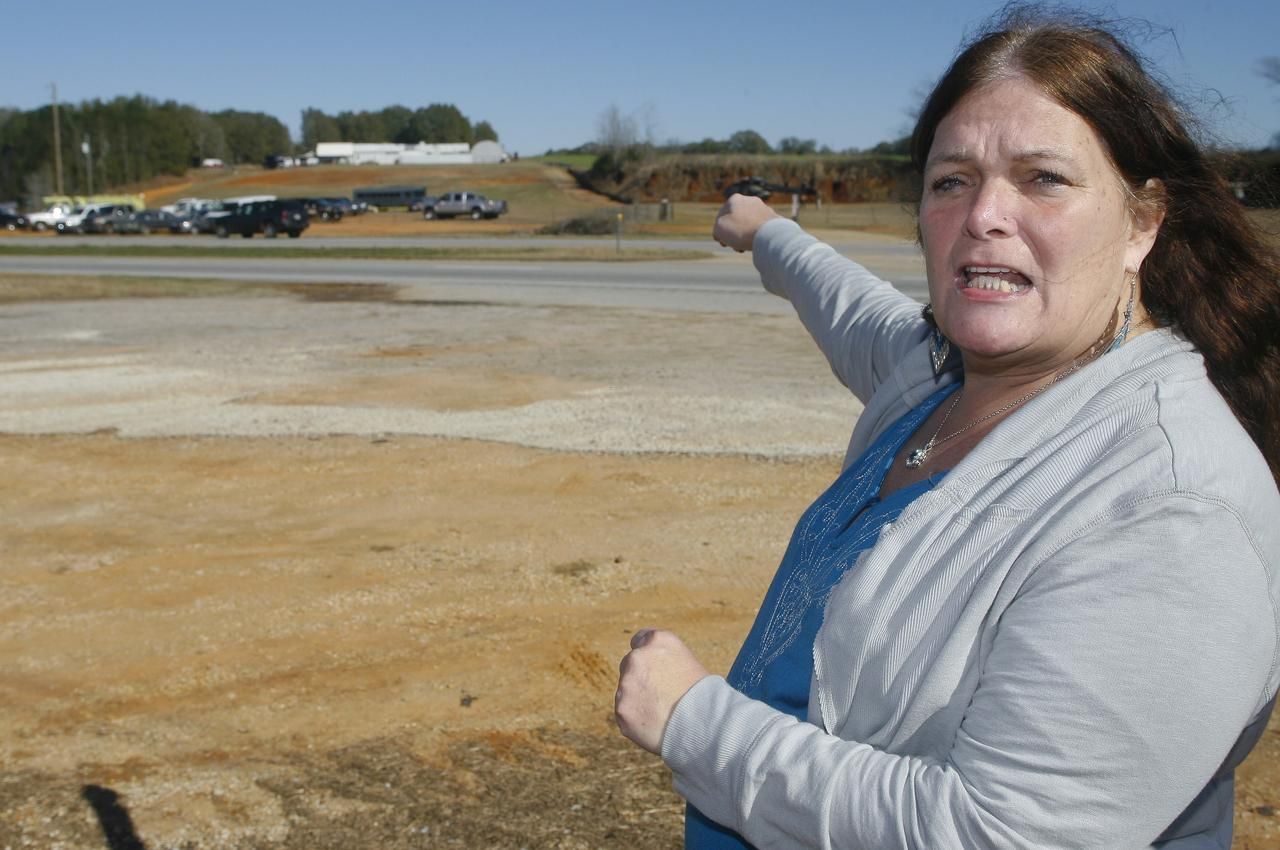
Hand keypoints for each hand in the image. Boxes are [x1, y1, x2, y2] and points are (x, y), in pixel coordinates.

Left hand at [615, 628, 709, 753]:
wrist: (706, 724)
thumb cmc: (705, 695)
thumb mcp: (689, 663)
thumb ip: (664, 659)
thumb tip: (650, 667)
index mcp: (658, 640)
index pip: (639, 640)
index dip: (648, 657)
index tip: (653, 670)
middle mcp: (637, 657)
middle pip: (629, 666)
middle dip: (640, 680)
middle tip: (660, 696)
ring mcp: (626, 684)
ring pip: (626, 692)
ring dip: (637, 701)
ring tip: (663, 713)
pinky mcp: (621, 709)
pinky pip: (625, 714)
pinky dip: (636, 720)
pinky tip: (656, 724)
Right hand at [713, 194, 780, 252]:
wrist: (768, 235)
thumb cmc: (741, 230)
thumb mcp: (719, 230)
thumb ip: (717, 229)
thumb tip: (721, 233)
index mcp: (735, 199)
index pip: (722, 217)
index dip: (720, 231)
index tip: (723, 242)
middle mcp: (750, 200)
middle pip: (736, 221)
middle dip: (734, 234)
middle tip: (735, 246)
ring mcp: (763, 209)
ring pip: (748, 225)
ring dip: (745, 237)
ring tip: (745, 248)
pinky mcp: (774, 218)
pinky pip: (761, 229)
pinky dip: (757, 237)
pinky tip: (757, 245)